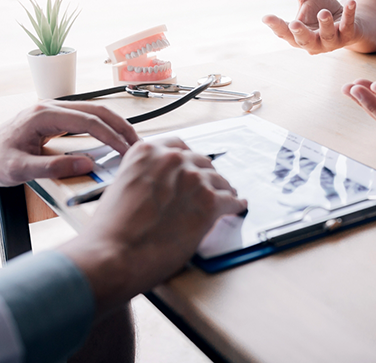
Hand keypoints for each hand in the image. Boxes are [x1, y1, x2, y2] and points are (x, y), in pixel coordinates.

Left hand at [0, 101, 138, 185]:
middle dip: (121, 126)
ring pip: (96, 110)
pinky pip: (89, 116)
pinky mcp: (58, 116)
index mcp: (43, 115)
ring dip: (117, 124)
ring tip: (131, 141)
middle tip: (137, 144)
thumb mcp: (19, 170)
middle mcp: (51, 106)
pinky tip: (115, 136)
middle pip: (97, 110)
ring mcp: (55, 109)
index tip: (124, 150)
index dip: (110, 135)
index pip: (87, 121)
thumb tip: (85, 165)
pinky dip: (107, 125)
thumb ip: (52, 168)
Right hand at [59, 138, 246, 315]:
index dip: (187, 160)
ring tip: (225, 197)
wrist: (113, 255)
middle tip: (206, 188)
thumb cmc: (110, 231)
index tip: (192, 167)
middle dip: (204, 176)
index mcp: (147, 152)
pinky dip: (235, 205)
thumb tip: (161, 186)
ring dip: (221, 190)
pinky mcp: (208, 202)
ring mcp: (193, 179)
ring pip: (219, 180)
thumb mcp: (121, 187)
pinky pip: (231, 200)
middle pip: (201, 162)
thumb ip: (144, 177)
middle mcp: (173, 159)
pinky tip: (237, 207)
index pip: (178, 147)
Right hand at [262, 0, 359, 53]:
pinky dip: (349, 14)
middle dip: (300, 33)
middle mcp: (313, 42)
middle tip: (294, 24)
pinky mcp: (348, 35)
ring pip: (327, 36)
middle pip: (304, 40)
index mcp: (298, 35)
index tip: (266, 17)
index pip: (284, 32)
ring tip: (323, 12)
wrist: (349, 23)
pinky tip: (350, 2)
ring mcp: (332, 41)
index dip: (276, 25)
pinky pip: (348, 26)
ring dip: (325, 24)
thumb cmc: (322, 11)